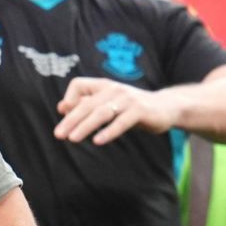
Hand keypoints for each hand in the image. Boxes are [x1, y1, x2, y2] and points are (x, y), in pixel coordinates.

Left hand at [56, 77, 174, 143]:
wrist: (166, 107)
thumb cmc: (133, 108)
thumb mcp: (110, 103)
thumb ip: (88, 103)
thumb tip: (61, 107)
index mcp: (104, 86)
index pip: (79, 84)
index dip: (69, 98)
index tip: (64, 114)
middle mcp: (114, 89)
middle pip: (87, 103)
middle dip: (71, 120)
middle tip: (58, 134)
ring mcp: (128, 99)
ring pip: (102, 113)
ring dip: (85, 126)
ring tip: (73, 139)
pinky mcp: (140, 110)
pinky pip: (121, 122)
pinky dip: (109, 131)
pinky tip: (98, 141)